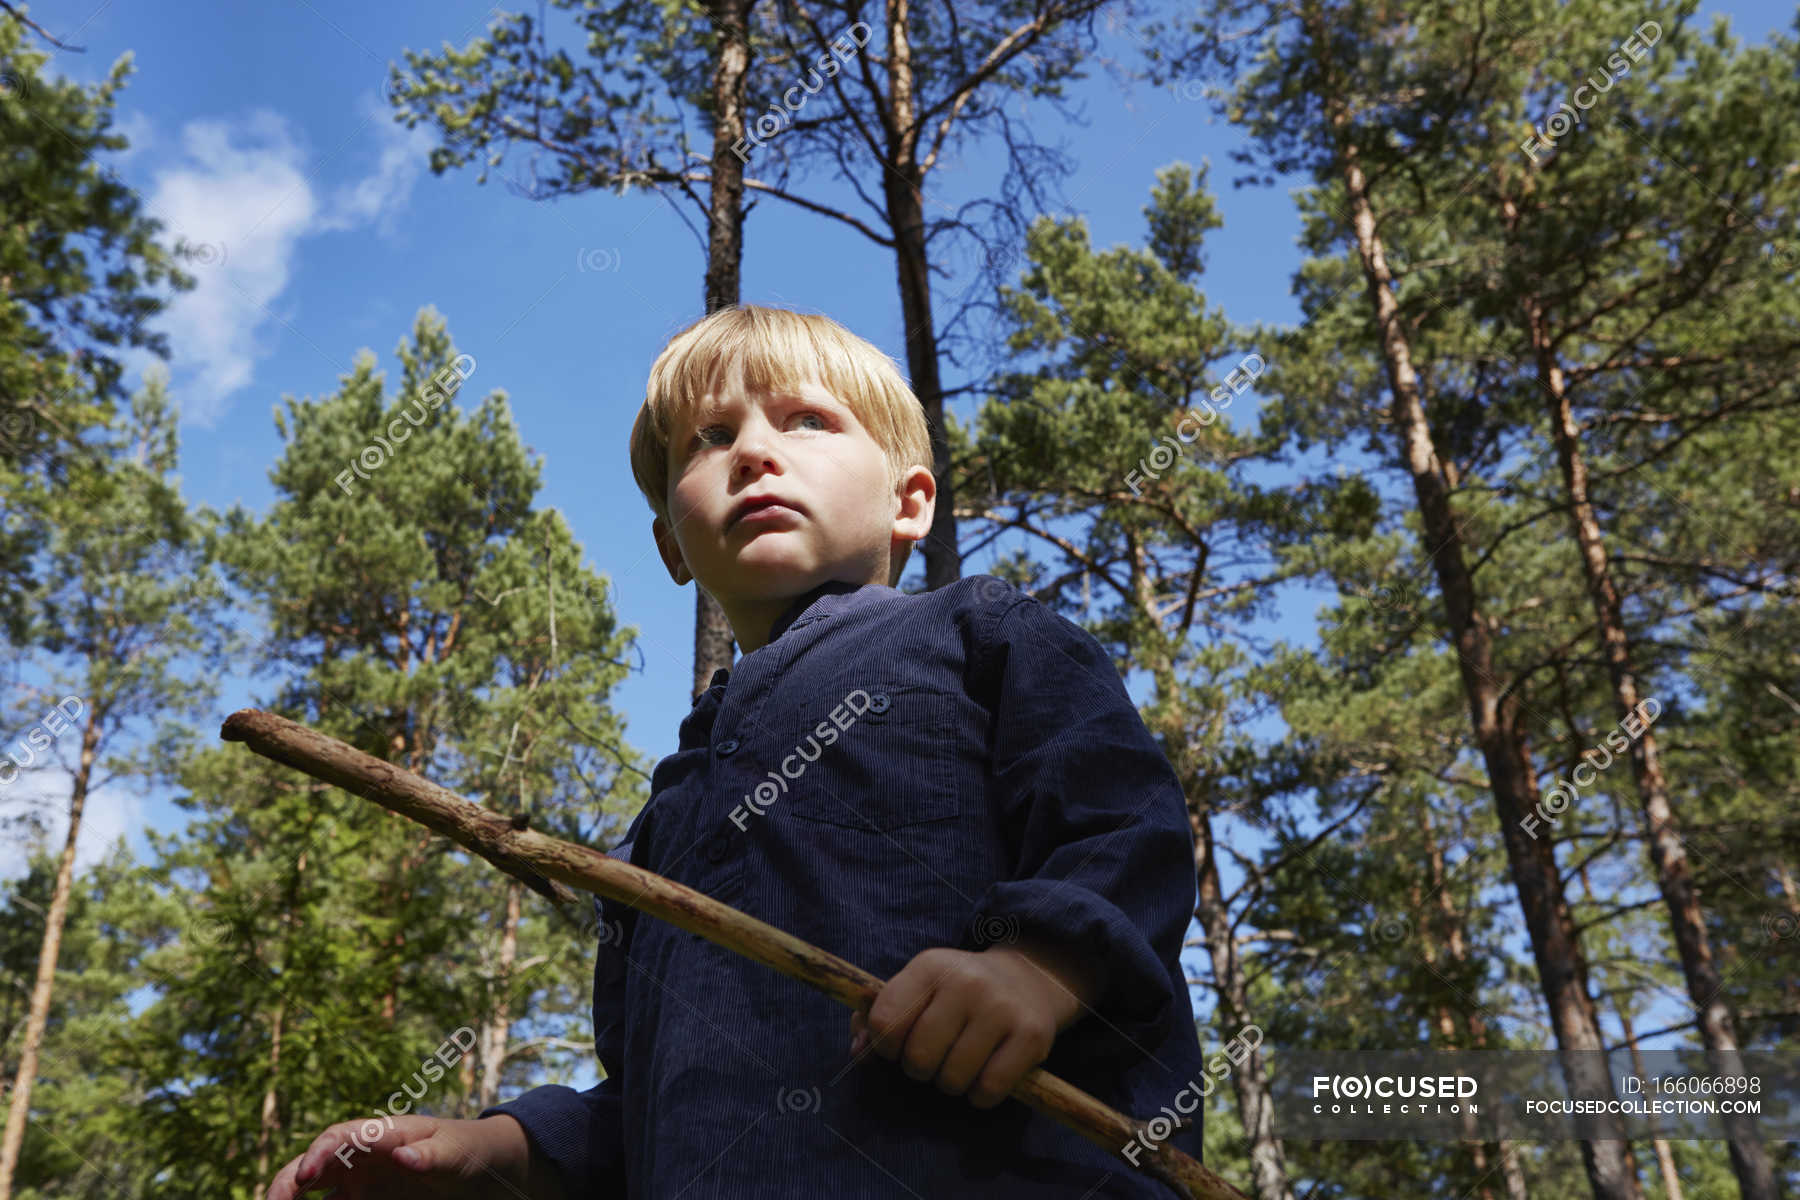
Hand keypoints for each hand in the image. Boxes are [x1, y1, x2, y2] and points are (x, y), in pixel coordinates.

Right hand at [266, 1113, 561, 1199]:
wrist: (480, 1168)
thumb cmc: (466, 1150)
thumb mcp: (455, 1152)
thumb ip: (431, 1154)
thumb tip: (403, 1154)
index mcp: (378, 1134)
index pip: (338, 1138)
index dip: (317, 1154)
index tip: (305, 1177)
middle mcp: (359, 1157)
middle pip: (311, 1165)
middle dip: (287, 1183)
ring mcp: (357, 1182)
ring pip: (313, 1191)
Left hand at [848, 938, 1099, 1109]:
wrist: (1029, 977)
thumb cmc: (958, 991)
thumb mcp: (918, 987)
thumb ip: (878, 1016)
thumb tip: (858, 1052)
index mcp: (931, 966)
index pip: (885, 1022)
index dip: (885, 1046)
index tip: (899, 1044)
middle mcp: (966, 983)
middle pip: (918, 1057)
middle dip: (919, 1068)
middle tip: (934, 1057)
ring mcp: (1001, 1010)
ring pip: (952, 1079)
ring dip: (950, 1083)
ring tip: (960, 1063)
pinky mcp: (1031, 1037)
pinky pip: (988, 1090)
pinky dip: (980, 1095)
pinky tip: (984, 1074)